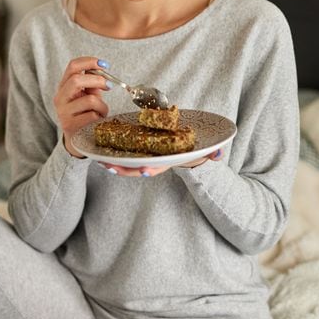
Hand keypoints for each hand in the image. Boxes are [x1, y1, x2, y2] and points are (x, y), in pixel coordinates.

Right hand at [55, 56, 110, 157]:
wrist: (77, 139)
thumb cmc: (84, 113)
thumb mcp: (87, 95)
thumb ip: (92, 84)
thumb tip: (103, 74)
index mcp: (64, 86)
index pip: (72, 66)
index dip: (89, 61)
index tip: (104, 64)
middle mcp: (60, 98)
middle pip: (76, 80)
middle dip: (97, 80)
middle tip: (109, 86)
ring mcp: (63, 112)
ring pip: (89, 100)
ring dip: (102, 105)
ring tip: (103, 111)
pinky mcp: (70, 126)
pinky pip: (92, 116)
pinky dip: (100, 117)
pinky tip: (98, 120)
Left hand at [100, 148, 223, 176]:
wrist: (184, 148)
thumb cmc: (192, 149)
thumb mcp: (203, 150)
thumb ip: (212, 152)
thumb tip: (217, 154)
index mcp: (166, 161)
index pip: (157, 168)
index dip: (149, 170)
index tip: (143, 170)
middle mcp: (153, 163)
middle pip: (136, 169)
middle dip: (124, 170)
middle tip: (112, 167)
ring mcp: (143, 159)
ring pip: (126, 165)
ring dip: (113, 164)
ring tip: (101, 161)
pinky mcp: (136, 152)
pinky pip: (122, 155)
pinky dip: (112, 154)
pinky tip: (100, 152)